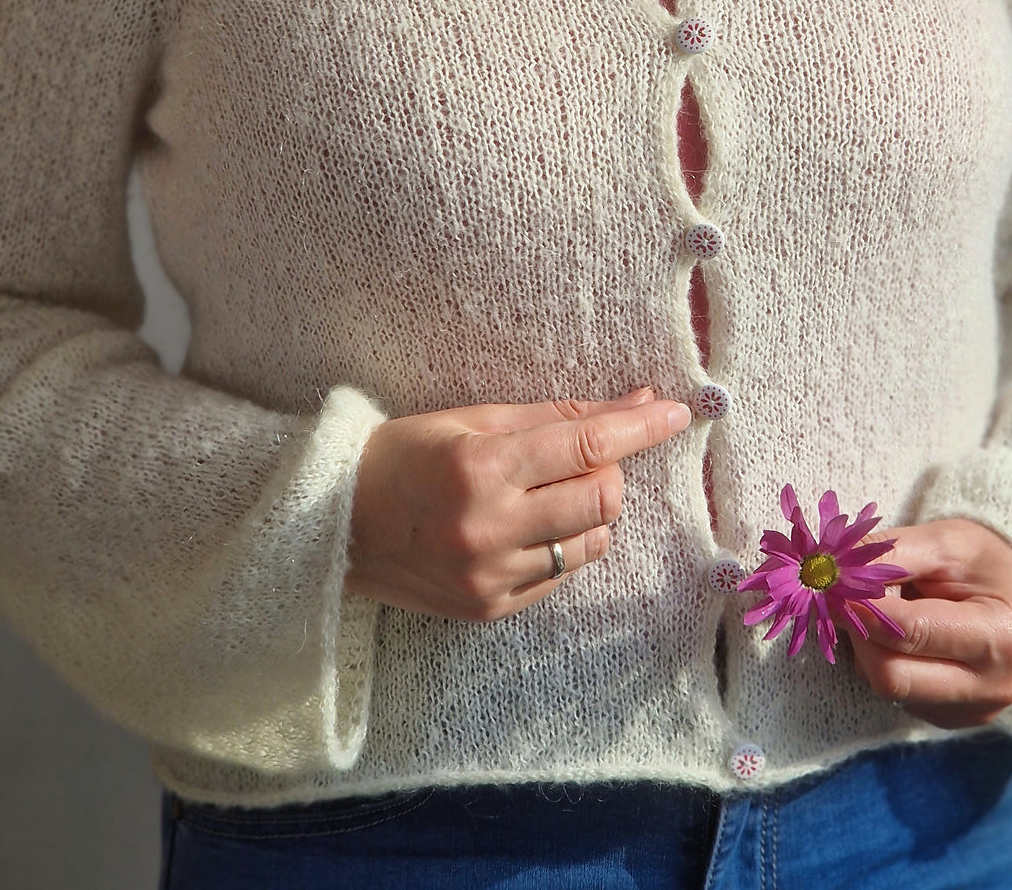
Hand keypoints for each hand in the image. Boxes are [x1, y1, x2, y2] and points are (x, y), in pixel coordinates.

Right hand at [343, 386, 690, 621]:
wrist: (335, 524)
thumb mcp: (473, 419)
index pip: (587, 446)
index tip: (676, 412)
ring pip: (591, 544)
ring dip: (591, 513)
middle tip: (587, 457)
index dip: (639, 427)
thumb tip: (632, 402)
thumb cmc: (406, 455)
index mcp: (482, 466)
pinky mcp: (489, 609)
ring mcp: (490, 576)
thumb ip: (556, 415)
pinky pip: (561, 575)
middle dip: (610, 472)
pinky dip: (562, 546)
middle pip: (601, 500)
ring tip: (553, 494)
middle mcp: (488, 527)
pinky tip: (529, 527)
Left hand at [843, 518, 1011, 728]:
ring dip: (868, 647)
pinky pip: (897, 696)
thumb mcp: (946, 540)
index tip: (830, 583)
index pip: (910, 632)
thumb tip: (832, 570)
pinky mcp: (951, 720)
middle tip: (845, 596)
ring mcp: (972, 712)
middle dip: (859, 633)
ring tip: (882, 610)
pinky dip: (883, 661)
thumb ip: (891, 554)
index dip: (861, 607)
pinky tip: (897, 635)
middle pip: (892, 676)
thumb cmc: (985, 561)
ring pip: (887, 688)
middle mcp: (991, 688)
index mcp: (1000, 638)